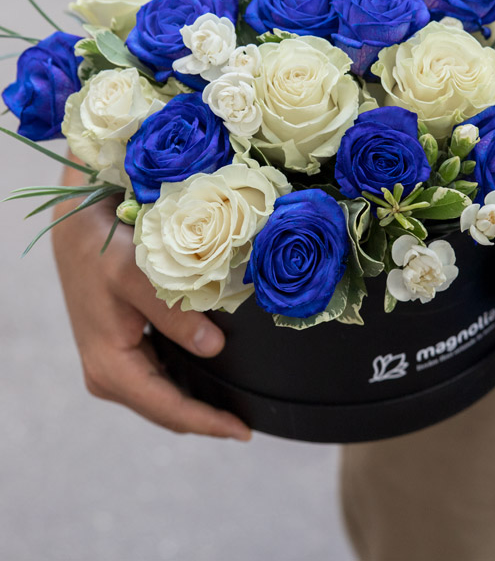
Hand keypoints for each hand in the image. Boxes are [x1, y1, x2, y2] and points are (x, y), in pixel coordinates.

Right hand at [52, 168, 250, 440]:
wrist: (78, 231)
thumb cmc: (105, 251)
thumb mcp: (138, 277)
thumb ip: (174, 314)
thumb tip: (213, 347)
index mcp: (112, 368)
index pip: (169, 408)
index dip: (209, 423)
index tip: (244, 432)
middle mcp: (108, 376)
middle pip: (167, 411)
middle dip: (206, 419)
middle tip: (248, 423)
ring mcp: (112, 367)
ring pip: (163, 398)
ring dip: (196, 403)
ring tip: (235, 407)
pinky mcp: (119, 353)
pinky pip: (158, 380)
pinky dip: (184, 384)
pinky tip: (209, 378)